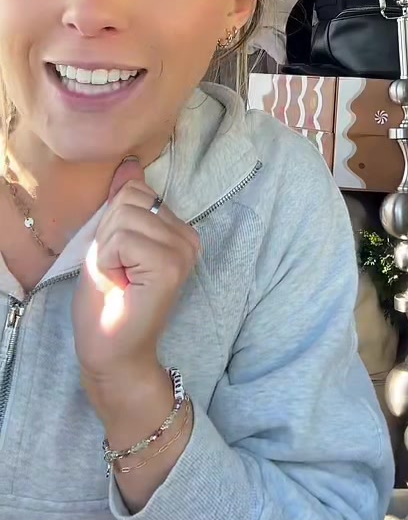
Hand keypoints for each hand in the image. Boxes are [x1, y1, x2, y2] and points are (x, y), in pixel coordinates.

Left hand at [72, 158, 200, 388]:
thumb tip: (130, 164)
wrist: (110, 355)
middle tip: (117, 273)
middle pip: (128, 200)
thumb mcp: (108, 243)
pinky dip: (107, 262)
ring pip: (122, 218)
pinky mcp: (170, 266)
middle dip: (107, 236)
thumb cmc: (107, 304)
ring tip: (119, 280)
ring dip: (106, 251)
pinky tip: (121, 287)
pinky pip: (121, 239)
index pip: (135, 191)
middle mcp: (189, 236)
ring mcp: (183, 251)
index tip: (118, 260)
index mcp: (178, 229)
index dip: (111, 223)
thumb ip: (121, 204)